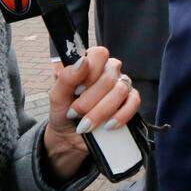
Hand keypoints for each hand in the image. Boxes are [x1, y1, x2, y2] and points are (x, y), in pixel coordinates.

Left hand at [42, 47, 140, 180]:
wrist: (69, 136)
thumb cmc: (63, 111)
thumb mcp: (57, 96)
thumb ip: (66, 77)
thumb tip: (83, 61)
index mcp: (90, 63)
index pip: (99, 54)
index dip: (90, 72)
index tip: (76, 90)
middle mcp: (109, 71)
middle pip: (109, 77)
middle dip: (89, 100)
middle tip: (74, 113)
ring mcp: (122, 85)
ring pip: (120, 90)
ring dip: (101, 111)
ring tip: (85, 125)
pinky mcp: (130, 102)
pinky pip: (134, 102)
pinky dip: (120, 116)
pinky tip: (107, 126)